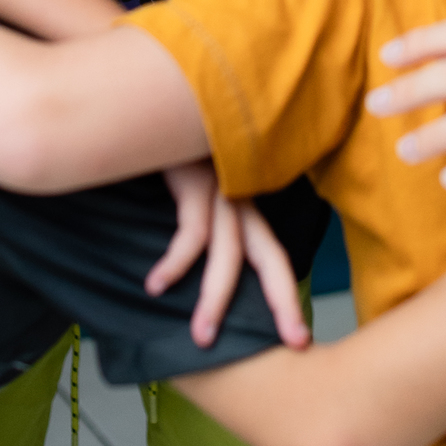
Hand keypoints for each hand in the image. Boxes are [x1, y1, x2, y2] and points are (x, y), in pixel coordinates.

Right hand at [150, 162, 308, 350]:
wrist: (148, 102)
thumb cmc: (160, 156)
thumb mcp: (182, 195)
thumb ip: (192, 228)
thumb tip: (184, 281)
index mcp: (239, 205)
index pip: (271, 254)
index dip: (284, 294)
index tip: (296, 337)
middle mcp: (237, 197)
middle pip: (270, 253)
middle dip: (285, 300)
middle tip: (297, 342)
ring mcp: (217, 186)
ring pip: (229, 251)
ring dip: (216, 299)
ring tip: (202, 338)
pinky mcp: (193, 178)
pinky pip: (192, 231)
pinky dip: (175, 264)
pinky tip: (156, 286)